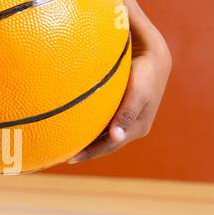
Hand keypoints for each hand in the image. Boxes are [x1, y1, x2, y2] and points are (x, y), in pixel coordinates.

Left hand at [66, 24, 170, 164]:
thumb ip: (127, 114)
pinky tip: (73, 122)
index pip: (109, 146)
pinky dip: (88, 123)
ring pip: (102, 132)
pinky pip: (101, 119)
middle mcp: (130, 126)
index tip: (70, 158)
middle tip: (61, 155)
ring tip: (64, 143)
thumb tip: (116, 137)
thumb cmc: (144, 74)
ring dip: (86, 138)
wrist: (153, 56)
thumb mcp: (138, 93)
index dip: (90, 153)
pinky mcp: (120, 106)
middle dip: (85, 150)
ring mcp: (125, 117)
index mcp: (137, 128)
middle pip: (104, 143)